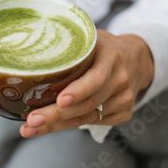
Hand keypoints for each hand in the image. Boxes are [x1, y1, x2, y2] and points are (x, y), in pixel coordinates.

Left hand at [20, 30, 153, 137]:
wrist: (137, 58)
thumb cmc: (103, 49)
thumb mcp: (91, 39)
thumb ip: (70, 46)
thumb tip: (32, 53)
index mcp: (112, 57)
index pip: (96, 78)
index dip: (78, 90)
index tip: (59, 100)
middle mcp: (121, 80)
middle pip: (88, 103)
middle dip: (56, 115)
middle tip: (31, 121)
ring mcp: (124, 99)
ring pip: (87, 117)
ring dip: (56, 124)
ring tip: (30, 128)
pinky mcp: (123, 113)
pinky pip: (93, 122)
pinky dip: (70, 125)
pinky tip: (50, 125)